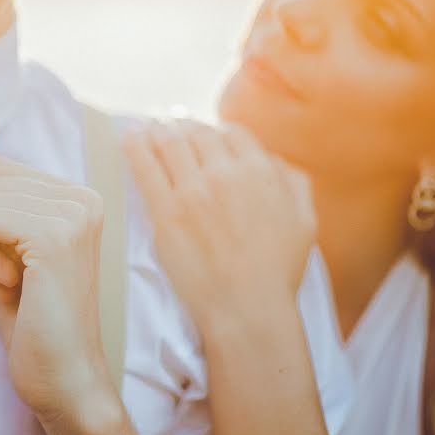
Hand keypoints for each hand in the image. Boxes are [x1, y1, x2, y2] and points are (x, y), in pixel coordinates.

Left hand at [0, 156, 114, 420]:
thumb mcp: (13, 255)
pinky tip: (12, 289)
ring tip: (12, 286)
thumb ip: (1, 215)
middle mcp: (84, 199)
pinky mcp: (56, 236)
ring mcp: (73, 215)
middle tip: (1, 277)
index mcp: (79, 199)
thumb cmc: (34, 321)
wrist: (65, 377)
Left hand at [125, 119, 316, 334]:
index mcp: (260, 172)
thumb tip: (275, 160)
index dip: (215, 131)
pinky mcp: (165, 211)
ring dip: (158, 131)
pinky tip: (130, 136)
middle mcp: (225, 174)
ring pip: (169, 144)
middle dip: (183, 128)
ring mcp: (192, 191)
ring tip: (148, 127)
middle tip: (171, 128)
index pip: (231, 133)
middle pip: (197, 134)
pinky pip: (145, 168)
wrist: (246, 306)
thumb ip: (293, 182)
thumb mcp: (304, 220)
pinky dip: (136, 146)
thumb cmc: (277, 270)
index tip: (204, 135)